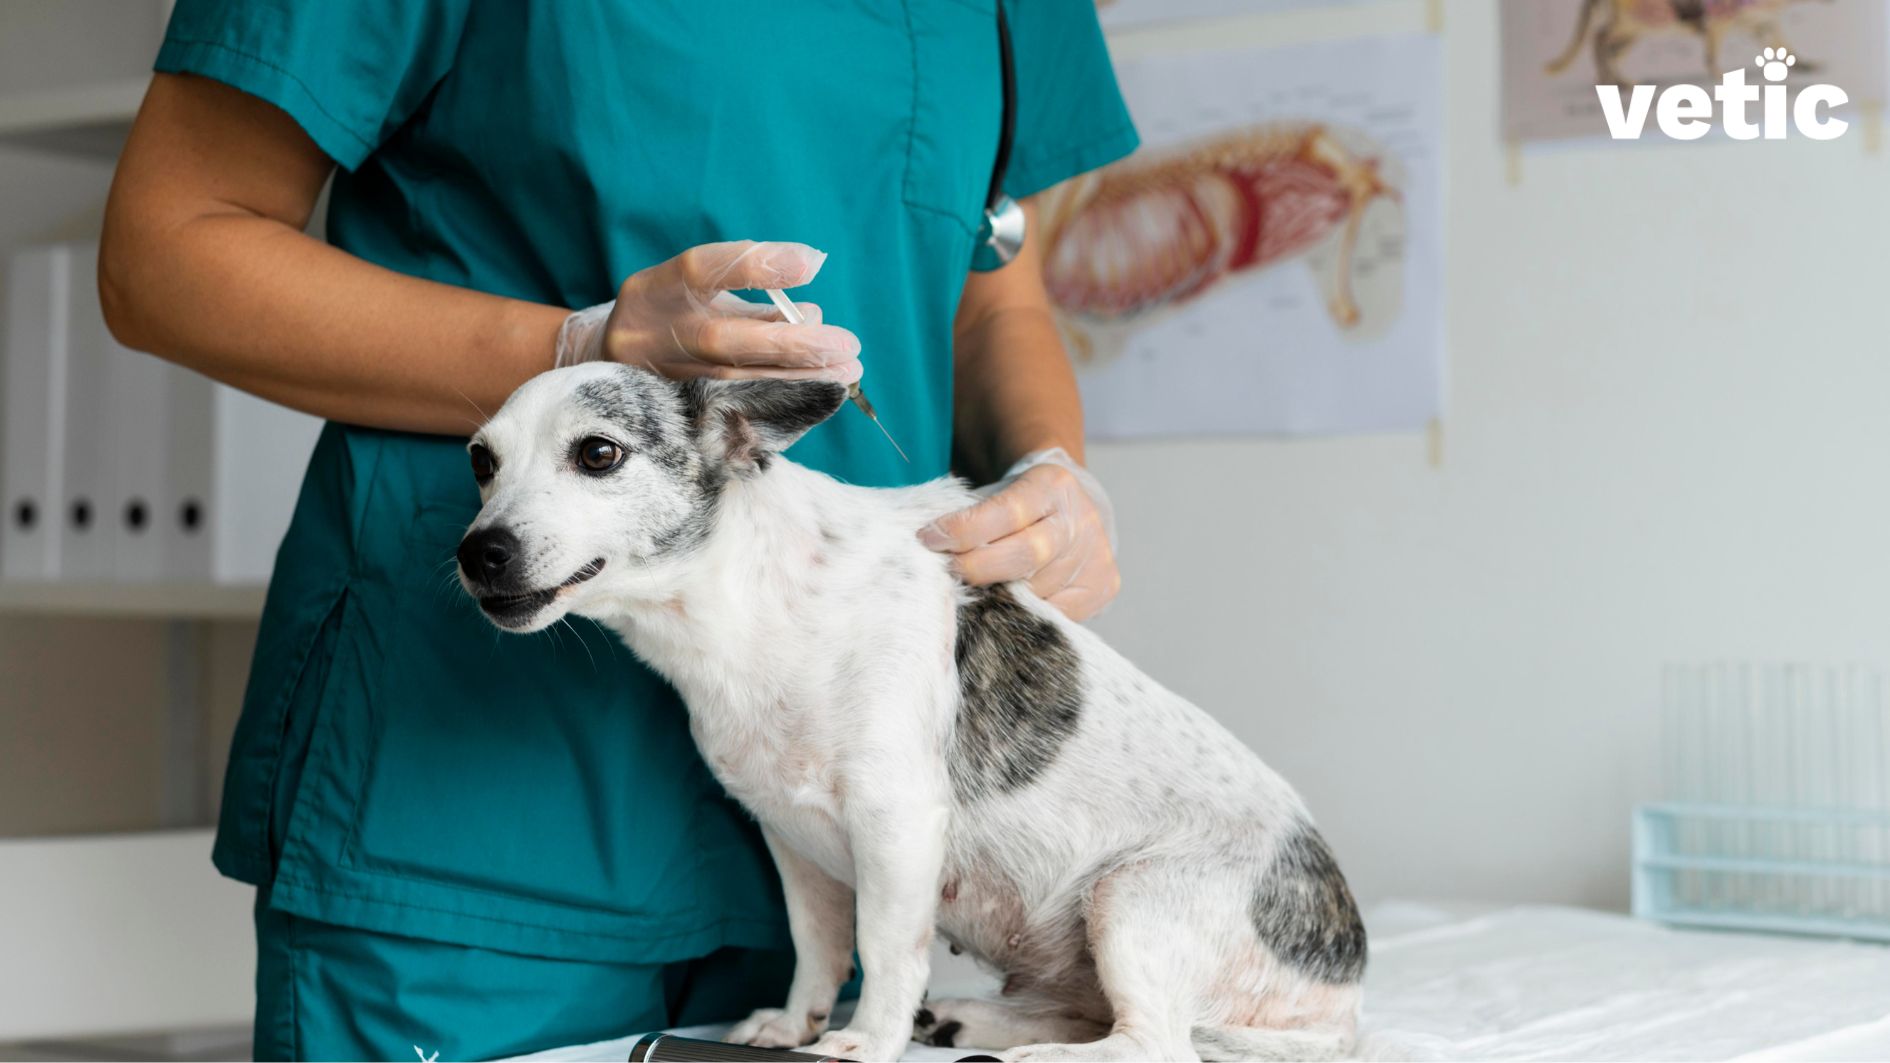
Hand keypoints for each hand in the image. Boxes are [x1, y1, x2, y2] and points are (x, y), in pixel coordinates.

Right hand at [556, 240, 862, 382]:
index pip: (704, 268)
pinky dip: (778, 404)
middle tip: (846, 344)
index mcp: (653, 289)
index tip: (812, 264)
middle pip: (723, 340)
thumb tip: (814, 314)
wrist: (602, 368)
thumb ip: (751, 299)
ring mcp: (656, 380)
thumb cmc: (668, 319)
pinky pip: (732, 412)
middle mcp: (649, 335)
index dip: (757, 265)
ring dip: (796, 379)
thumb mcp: (698, 295)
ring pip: (733, 383)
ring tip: (846, 372)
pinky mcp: (669, 415)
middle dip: (791, 344)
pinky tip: (818, 398)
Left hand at [920, 449, 1119, 620]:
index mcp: (1052, 486)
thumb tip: (930, 546)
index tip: (929, 538)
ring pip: (1037, 592)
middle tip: (948, 573)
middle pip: (1024, 556)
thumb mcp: (1002, 491)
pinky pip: (1056, 614)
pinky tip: (1004, 609)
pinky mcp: (1103, 587)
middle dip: (977, 568)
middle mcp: (1080, 521)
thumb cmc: (1024, 503)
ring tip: (974, 594)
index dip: (964, 529)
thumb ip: (972, 515)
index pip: (1005, 511)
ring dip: (998, 597)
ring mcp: (1096, 557)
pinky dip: (1025, 614)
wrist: (1075, 506)